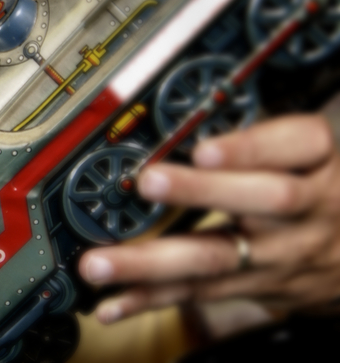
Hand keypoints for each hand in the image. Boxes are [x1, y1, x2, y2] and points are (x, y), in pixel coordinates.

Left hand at [78, 114, 339, 324]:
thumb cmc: (318, 188)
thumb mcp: (307, 153)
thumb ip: (257, 135)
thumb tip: (184, 118)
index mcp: (316, 161)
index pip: (297, 142)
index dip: (249, 146)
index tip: (205, 146)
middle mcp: (305, 209)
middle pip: (262, 199)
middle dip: (201, 190)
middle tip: (149, 181)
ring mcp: (280, 255)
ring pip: (217, 256)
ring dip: (152, 262)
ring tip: (101, 262)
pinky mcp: (256, 287)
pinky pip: (200, 293)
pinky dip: (151, 298)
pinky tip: (112, 302)